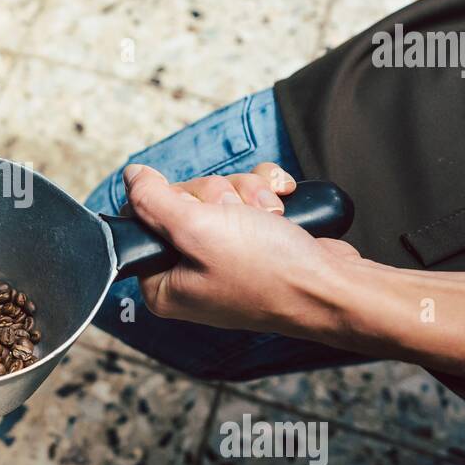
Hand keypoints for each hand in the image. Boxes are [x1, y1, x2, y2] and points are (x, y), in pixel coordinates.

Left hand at [122, 163, 360, 334]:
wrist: (334, 287)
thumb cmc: (269, 271)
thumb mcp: (198, 229)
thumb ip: (153, 201)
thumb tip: (131, 177)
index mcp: (164, 284)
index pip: (144, 218)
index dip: (174, 202)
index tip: (202, 213)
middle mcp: (189, 273)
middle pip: (183, 201)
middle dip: (219, 196)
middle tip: (239, 217)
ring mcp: (223, 258)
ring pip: (219, 194)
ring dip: (247, 195)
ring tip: (269, 217)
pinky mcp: (253, 243)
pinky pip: (247, 198)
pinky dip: (265, 194)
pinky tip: (282, 205)